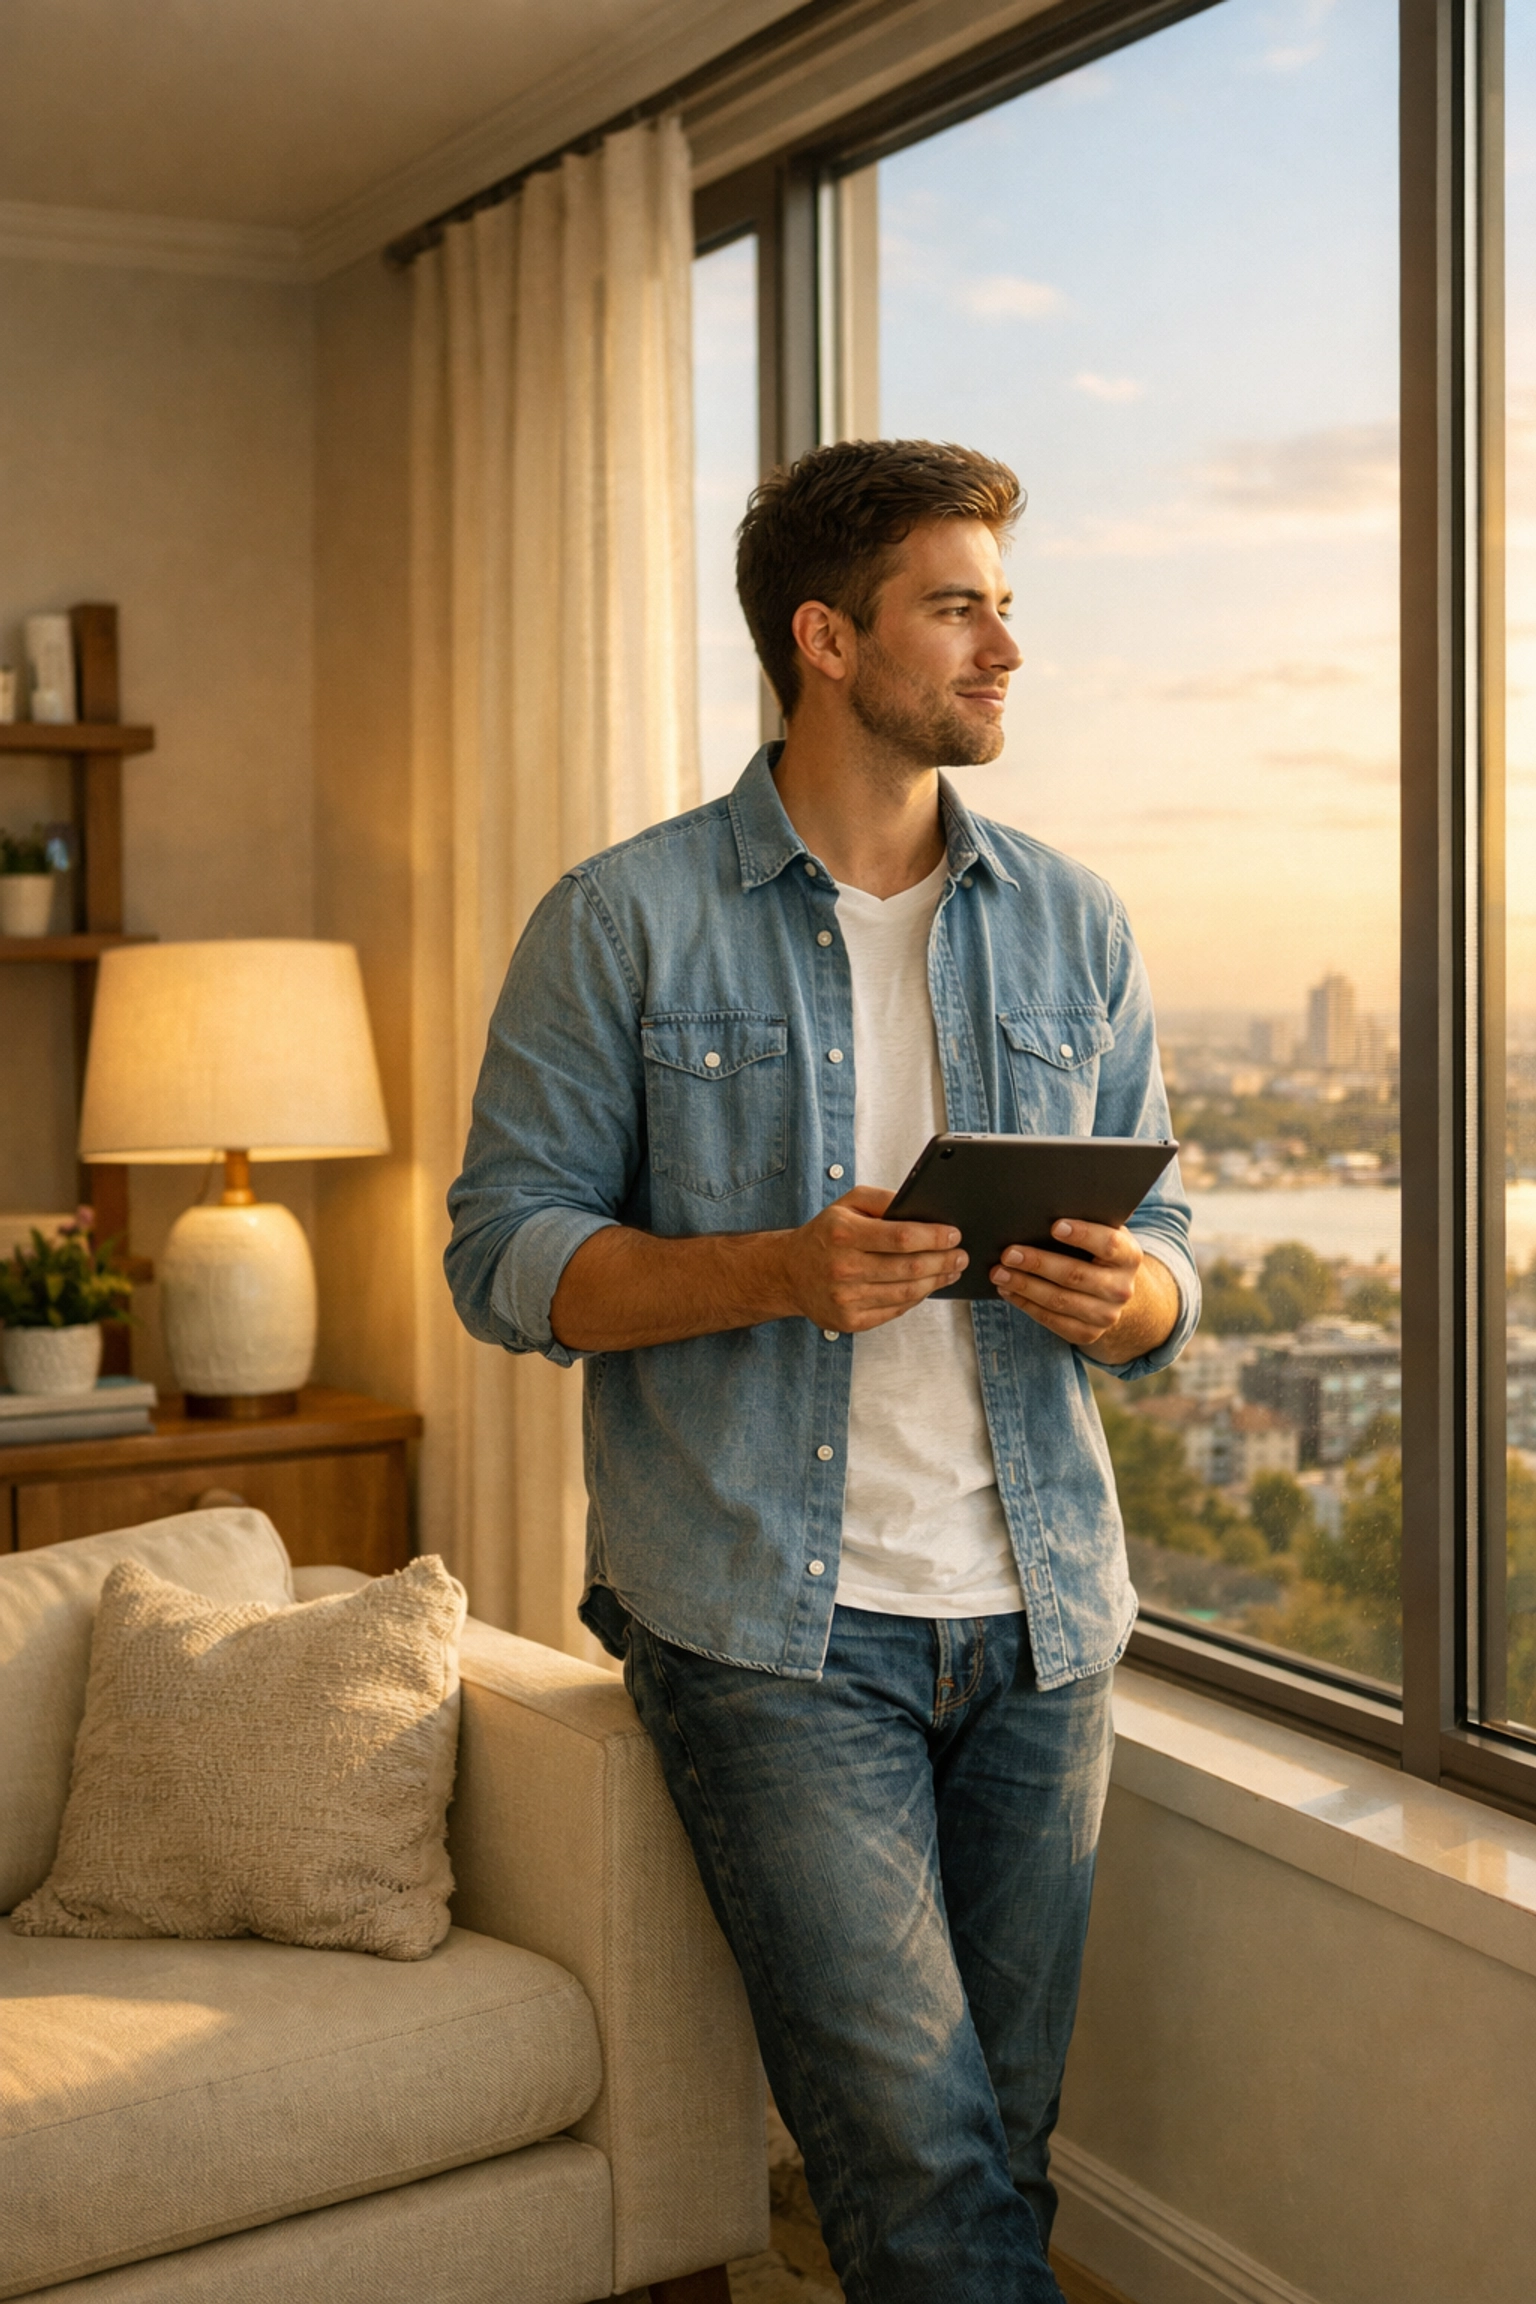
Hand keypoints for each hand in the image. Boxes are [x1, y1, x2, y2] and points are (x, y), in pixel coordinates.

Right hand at [774, 1185, 967, 1332]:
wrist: (789, 1272)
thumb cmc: (825, 1234)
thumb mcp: (848, 1203)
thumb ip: (884, 1199)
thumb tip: (922, 1208)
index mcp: (843, 1233)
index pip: (901, 1237)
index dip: (933, 1237)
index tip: (953, 1234)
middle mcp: (842, 1267)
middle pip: (909, 1267)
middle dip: (943, 1261)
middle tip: (960, 1255)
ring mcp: (845, 1298)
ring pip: (906, 1292)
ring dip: (936, 1281)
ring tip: (950, 1270)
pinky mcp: (850, 1320)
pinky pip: (895, 1310)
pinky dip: (916, 1298)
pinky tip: (926, 1286)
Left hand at [991, 1219, 1142, 1352]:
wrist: (1113, 1292)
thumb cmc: (1097, 1251)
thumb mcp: (1102, 1233)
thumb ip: (1084, 1221)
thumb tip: (1041, 1209)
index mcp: (1129, 1256)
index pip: (1109, 1244)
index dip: (1083, 1235)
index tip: (1055, 1226)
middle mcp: (1121, 1288)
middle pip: (1075, 1275)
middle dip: (1038, 1263)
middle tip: (1008, 1253)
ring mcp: (1106, 1315)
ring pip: (1059, 1301)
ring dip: (1024, 1286)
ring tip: (999, 1273)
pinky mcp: (1088, 1334)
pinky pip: (1051, 1321)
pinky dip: (1026, 1305)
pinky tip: (1008, 1291)